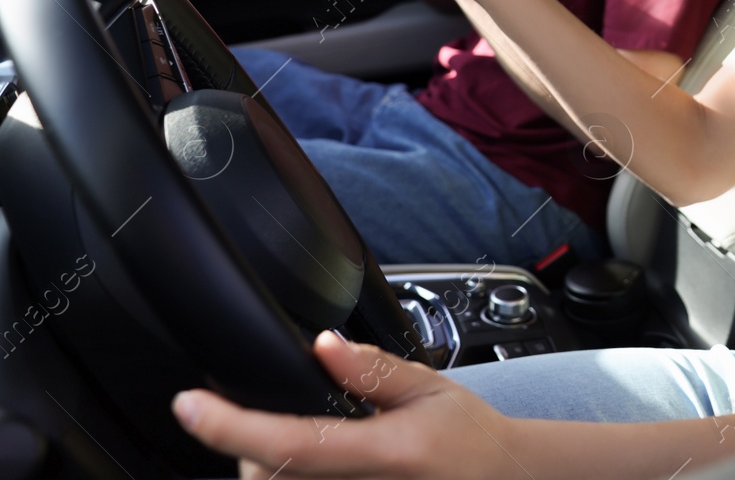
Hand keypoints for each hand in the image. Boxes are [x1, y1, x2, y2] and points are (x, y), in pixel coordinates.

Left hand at [172, 331, 529, 478]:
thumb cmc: (468, 439)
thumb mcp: (432, 388)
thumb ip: (374, 369)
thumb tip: (323, 345)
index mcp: (384, 455)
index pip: (288, 444)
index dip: (229, 426)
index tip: (189, 404)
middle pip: (267, 477)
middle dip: (249, 446)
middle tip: (263, 411)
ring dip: (266, 467)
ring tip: (296, 439)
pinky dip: (291, 477)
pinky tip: (310, 463)